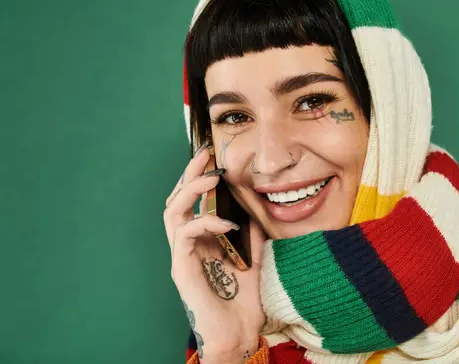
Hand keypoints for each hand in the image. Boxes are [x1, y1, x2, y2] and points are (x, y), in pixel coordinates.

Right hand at [163, 146, 265, 362]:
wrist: (238, 334)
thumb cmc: (243, 302)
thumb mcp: (253, 258)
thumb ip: (250, 235)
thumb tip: (255, 210)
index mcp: (201, 242)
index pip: (192, 202)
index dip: (199, 178)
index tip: (213, 158)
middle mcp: (187, 245)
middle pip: (176, 200)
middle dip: (189, 175)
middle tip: (204, 155)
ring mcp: (182, 256)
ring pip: (172, 212)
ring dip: (190, 191)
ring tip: (211, 178)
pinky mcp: (181, 268)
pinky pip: (184, 235)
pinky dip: (204, 222)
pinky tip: (225, 222)